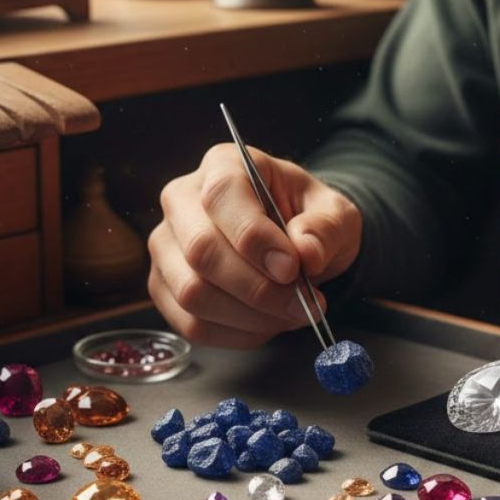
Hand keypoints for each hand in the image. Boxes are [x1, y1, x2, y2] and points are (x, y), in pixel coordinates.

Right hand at [148, 143, 361, 347]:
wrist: (294, 244)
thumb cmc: (309, 220)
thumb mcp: (336, 215)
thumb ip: (325, 229)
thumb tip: (306, 252)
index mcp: (224, 165)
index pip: (222, 196)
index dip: (255, 238)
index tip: (293, 268)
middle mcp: (182, 200)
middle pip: (202, 250)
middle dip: (257, 288)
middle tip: (302, 304)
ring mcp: (166, 245)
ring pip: (192, 293)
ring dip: (250, 317)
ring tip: (291, 314)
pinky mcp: (164, 286)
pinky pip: (192, 323)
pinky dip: (236, 334)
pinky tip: (267, 324)